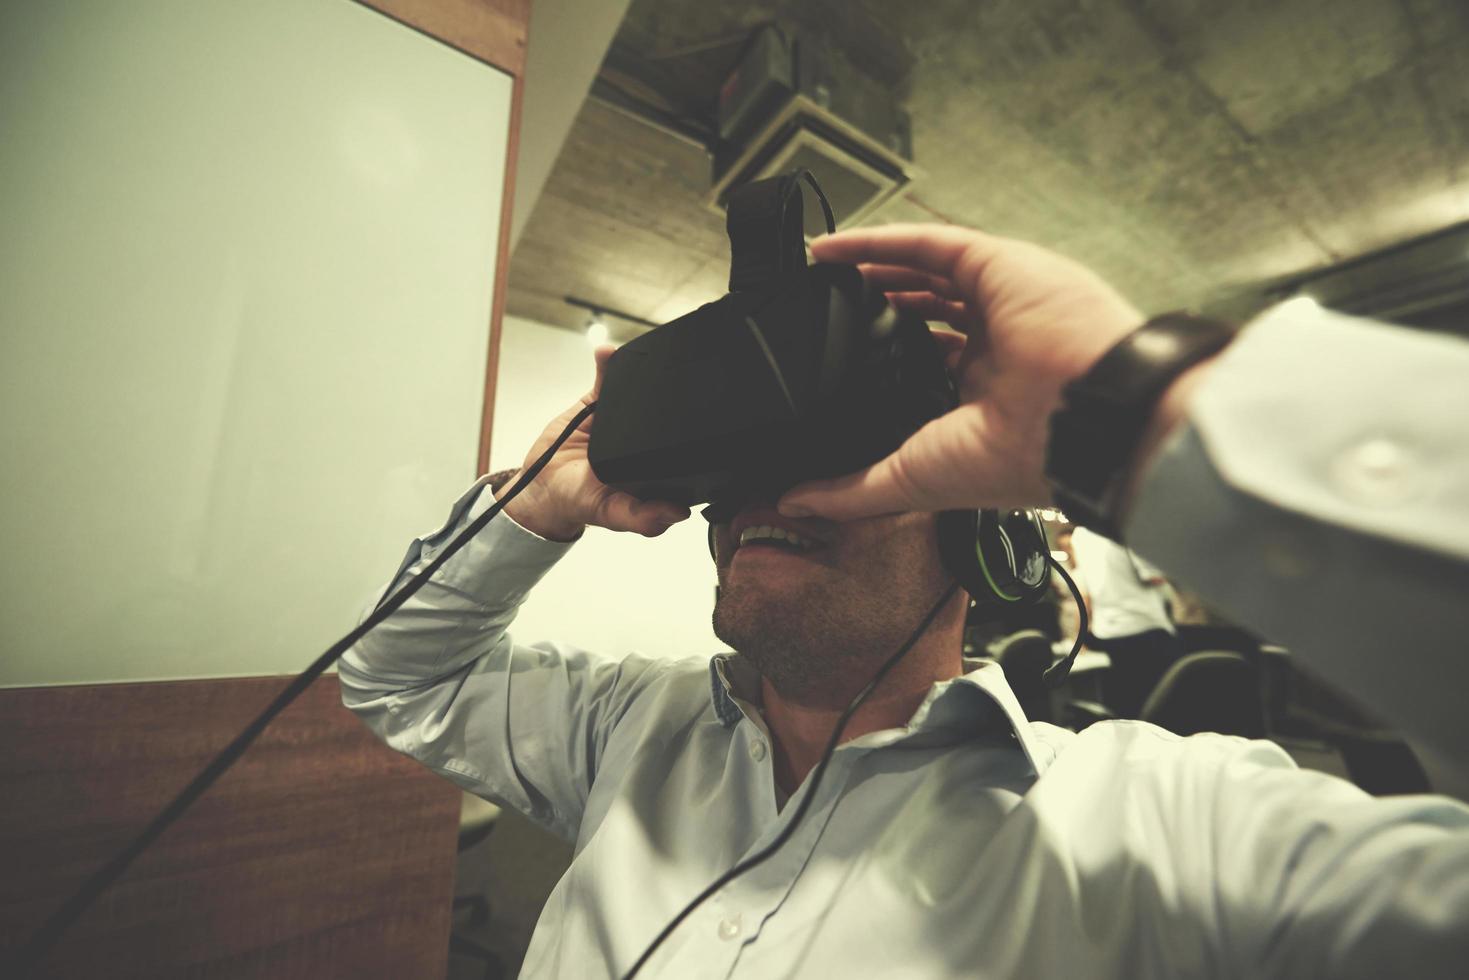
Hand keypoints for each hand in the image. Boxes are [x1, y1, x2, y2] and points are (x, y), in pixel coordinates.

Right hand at [502, 346, 690, 540]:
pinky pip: (607, 378)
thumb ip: (642, 517)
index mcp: (659, 465)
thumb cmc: (580, 500)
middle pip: (670, 411)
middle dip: (677, 396)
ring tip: (646, 362)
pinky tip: (608, 354)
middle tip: (681, 383)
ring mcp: (623, 418)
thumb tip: (679, 514)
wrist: (541, 484)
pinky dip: (608, 363)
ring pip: (641, 389)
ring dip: (645, 373)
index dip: (700, 435)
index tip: (708, 423)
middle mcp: (647, 439)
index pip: (688, 447)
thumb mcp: (611, 514)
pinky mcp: (599, 403)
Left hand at [777, 223, 1143, 520]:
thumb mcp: (914, 479)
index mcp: (986, 394)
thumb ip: (852, 490)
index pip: (927, 364)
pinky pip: (928, 241)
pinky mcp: (997, 264)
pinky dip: (877, 241)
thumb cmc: (1018, 458)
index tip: (834, 362)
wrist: (1078, 420)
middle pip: (924, 311)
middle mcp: (995, 343)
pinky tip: (830, 249)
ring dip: (871, 270)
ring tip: (820, 274)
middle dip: (875, 308)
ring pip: (924, 272)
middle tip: (822, 311)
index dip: (881, 358)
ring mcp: (999, 300)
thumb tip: (793, 500)